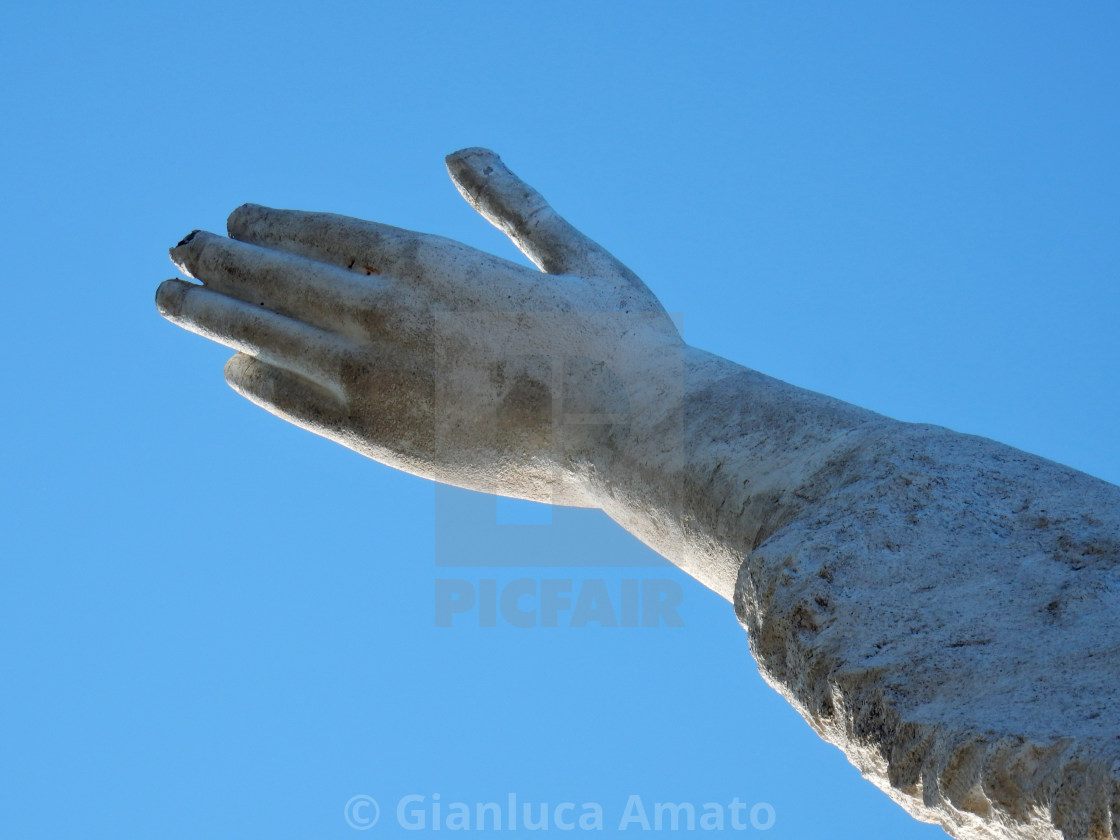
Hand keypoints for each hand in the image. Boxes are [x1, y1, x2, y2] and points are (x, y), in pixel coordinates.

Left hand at [156, 148, 682, 506]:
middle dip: (222, 261)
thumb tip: (463, 153)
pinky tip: (235, 371)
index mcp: (434, 263)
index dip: (272, 226)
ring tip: (172, 300)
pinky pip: (304, 406)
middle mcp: (390, 314)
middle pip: (282, 279)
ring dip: (216, 315)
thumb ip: (513, 205)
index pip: (326, 235)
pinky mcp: (386, 439)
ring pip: (274, 337)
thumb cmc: (620, 345)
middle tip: (177, 249)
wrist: (634, 432)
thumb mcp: (575, 256)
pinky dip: (264, 385)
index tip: (233, 221)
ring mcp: (380, 379)